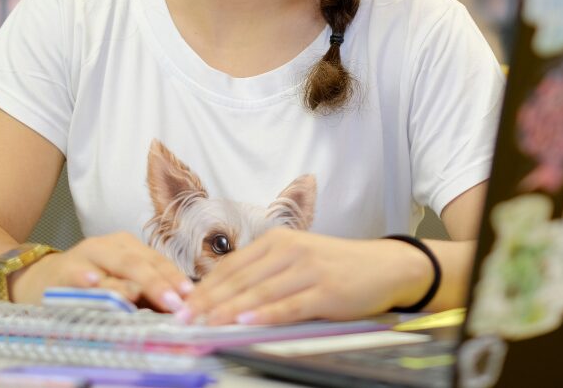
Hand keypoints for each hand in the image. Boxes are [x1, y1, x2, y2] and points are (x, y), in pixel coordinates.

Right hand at [9, 232, 194, 316]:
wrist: (41, 280)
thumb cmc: (90, 282)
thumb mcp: (119, 282)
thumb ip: (144, 292)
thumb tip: (177, 307)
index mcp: (128, 246)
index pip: (157, 261)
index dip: (174, 278)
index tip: (189, 296)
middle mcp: (109, 246)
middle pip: (139, 263)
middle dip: (157, 283)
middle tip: (173, 302)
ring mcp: (85, 256)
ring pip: (111, 267)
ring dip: (126, 281)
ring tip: (140, 293)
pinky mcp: (62, 270)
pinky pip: (76, 275)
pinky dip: (85, 278)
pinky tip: (92, 282)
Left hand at [185, 228, 432, 324]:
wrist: (382, 267)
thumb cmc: (335, 266)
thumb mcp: (297, 260)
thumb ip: (265, 272)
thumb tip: (223, 296)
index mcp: (278, 240)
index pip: (232, 265)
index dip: (204, 286)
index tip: (180, 304)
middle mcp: (290, 250)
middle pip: (240, 278)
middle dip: (208, 300)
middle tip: (183, 318)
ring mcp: (308, 269)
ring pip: (260, 292)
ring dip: (229, 309)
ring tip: (205, 323)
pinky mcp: (325, 290)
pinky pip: (289, 305)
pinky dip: (266, 314)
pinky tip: (247, 322)